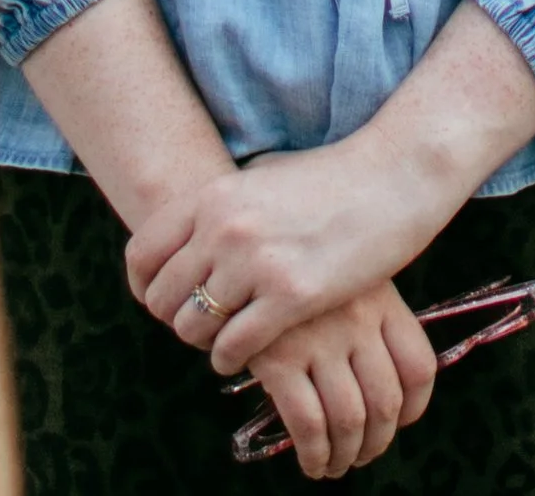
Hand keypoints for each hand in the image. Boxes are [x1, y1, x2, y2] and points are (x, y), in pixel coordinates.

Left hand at [130, 143, 449, 376]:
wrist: (392, 175)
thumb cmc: (328, 180)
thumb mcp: (260, 181)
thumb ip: (219, 211)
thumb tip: (186, 248)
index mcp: (212, 195)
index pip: (142, 254)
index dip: (144, 287)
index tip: (161, 300)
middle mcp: (224, 227)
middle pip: (162, 298)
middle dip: (176, 318)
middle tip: (200, 325)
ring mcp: (256, 262)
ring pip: (193, 328)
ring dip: (205, 341)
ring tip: (224, 339)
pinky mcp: (292, 295)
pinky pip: (233, 347)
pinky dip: (230, 358)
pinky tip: (245, 353)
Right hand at [243, 286, 437, 482]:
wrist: (237, 254)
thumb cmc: (291, 268)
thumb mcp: (342, 276)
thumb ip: (365, 319)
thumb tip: (382, 395)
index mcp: (380, 297)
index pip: (418, 366)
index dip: (414, 408)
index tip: (399, 423)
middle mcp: (357, 318)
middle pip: (385, 402)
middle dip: (376, 442)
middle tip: (362, 455)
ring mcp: (320, 339)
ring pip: (350, 420)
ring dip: (346, 456)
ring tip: (335, 465)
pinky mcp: (279, 358)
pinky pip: (309, 425)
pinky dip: (315, 455)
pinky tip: (311, 462)